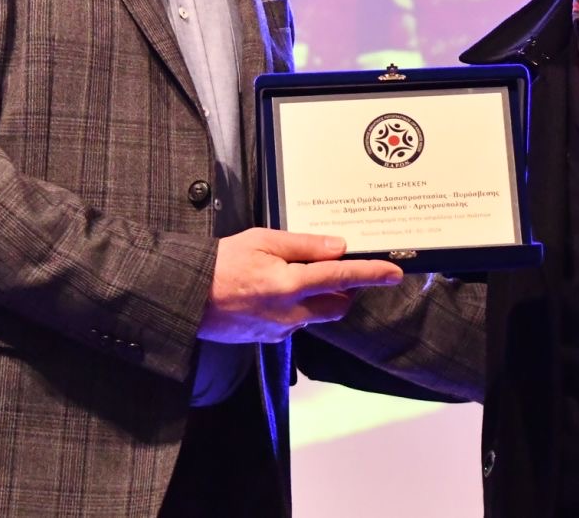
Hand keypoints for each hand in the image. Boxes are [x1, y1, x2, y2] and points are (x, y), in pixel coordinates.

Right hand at [198, 228, 403, 343]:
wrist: (185, 296)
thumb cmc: (221, 262)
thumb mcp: (262, 240)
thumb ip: (303, 245)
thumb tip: (338, 248)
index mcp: (289, 284)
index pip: (341, 278)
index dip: (371, 274)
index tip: (394, 272)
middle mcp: (290, 313)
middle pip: (337, 305)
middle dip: (345, 290)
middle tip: (336, 268)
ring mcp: (279, 330)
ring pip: (316, 315)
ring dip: (319, 298)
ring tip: (296, 274)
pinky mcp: (268, 338)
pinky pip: (295, 322)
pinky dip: (297, 306)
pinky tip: (275, 290)